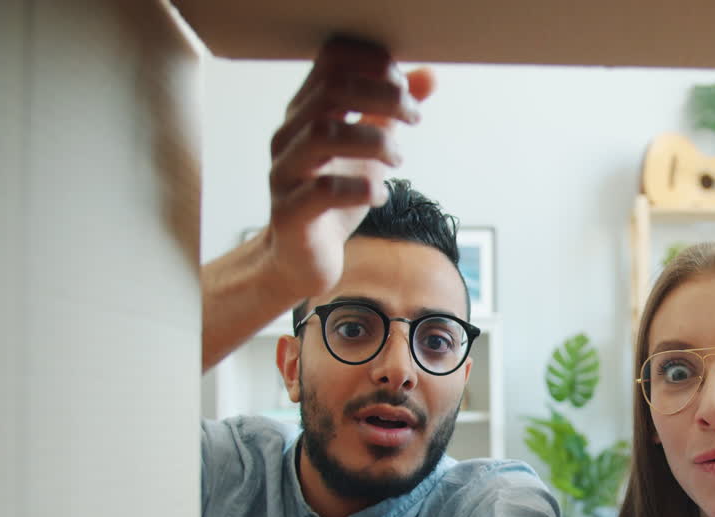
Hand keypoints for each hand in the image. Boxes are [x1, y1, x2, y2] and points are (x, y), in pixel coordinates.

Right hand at [265, 36, 435, 298]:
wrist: (300, 258)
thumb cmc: (332, 198)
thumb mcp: (368, 149)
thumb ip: (391, 112)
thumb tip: (429, 76)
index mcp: (305, 112)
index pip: (331, 59)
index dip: (373, 62)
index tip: (405, 86)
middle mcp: (288, 136)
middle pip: (332, 90)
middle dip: (384, 96)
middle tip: (414, 118)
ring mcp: (284, 173)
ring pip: (324, 135)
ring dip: (376, 141)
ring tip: (399, 160)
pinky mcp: (290, 213)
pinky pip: (323, 191)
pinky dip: (362, 188)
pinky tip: (379, 195)